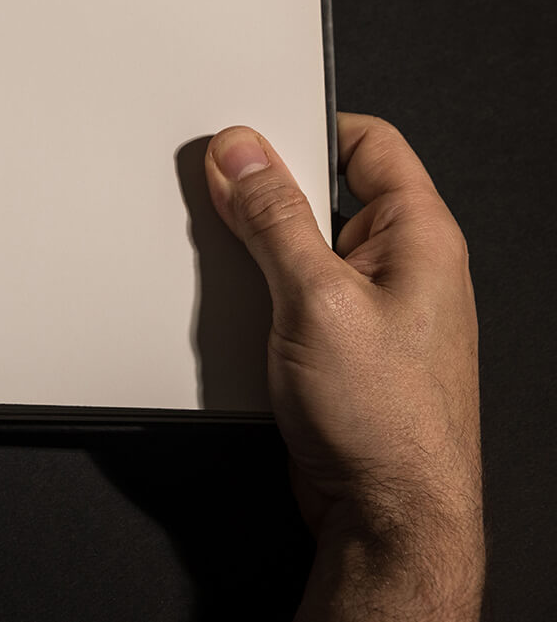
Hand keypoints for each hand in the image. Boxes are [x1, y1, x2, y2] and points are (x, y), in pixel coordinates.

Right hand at [205, 115, 482, 618]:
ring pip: (298, 247)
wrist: (388, 517)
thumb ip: (274, 218)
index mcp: (419, 235)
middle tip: (222, 203)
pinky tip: (236, 318)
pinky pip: (289, 294)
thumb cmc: (386, 423)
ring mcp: (372, 307)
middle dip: (264, 197)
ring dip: (255, 255)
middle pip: (322, 192)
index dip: (303, 124)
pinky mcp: (339, 344)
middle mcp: (403, 265)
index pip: (365, 141)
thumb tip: (244, 153)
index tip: (244, 136)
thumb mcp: (315, 298)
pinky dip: (255, 297)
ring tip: (236, 278)